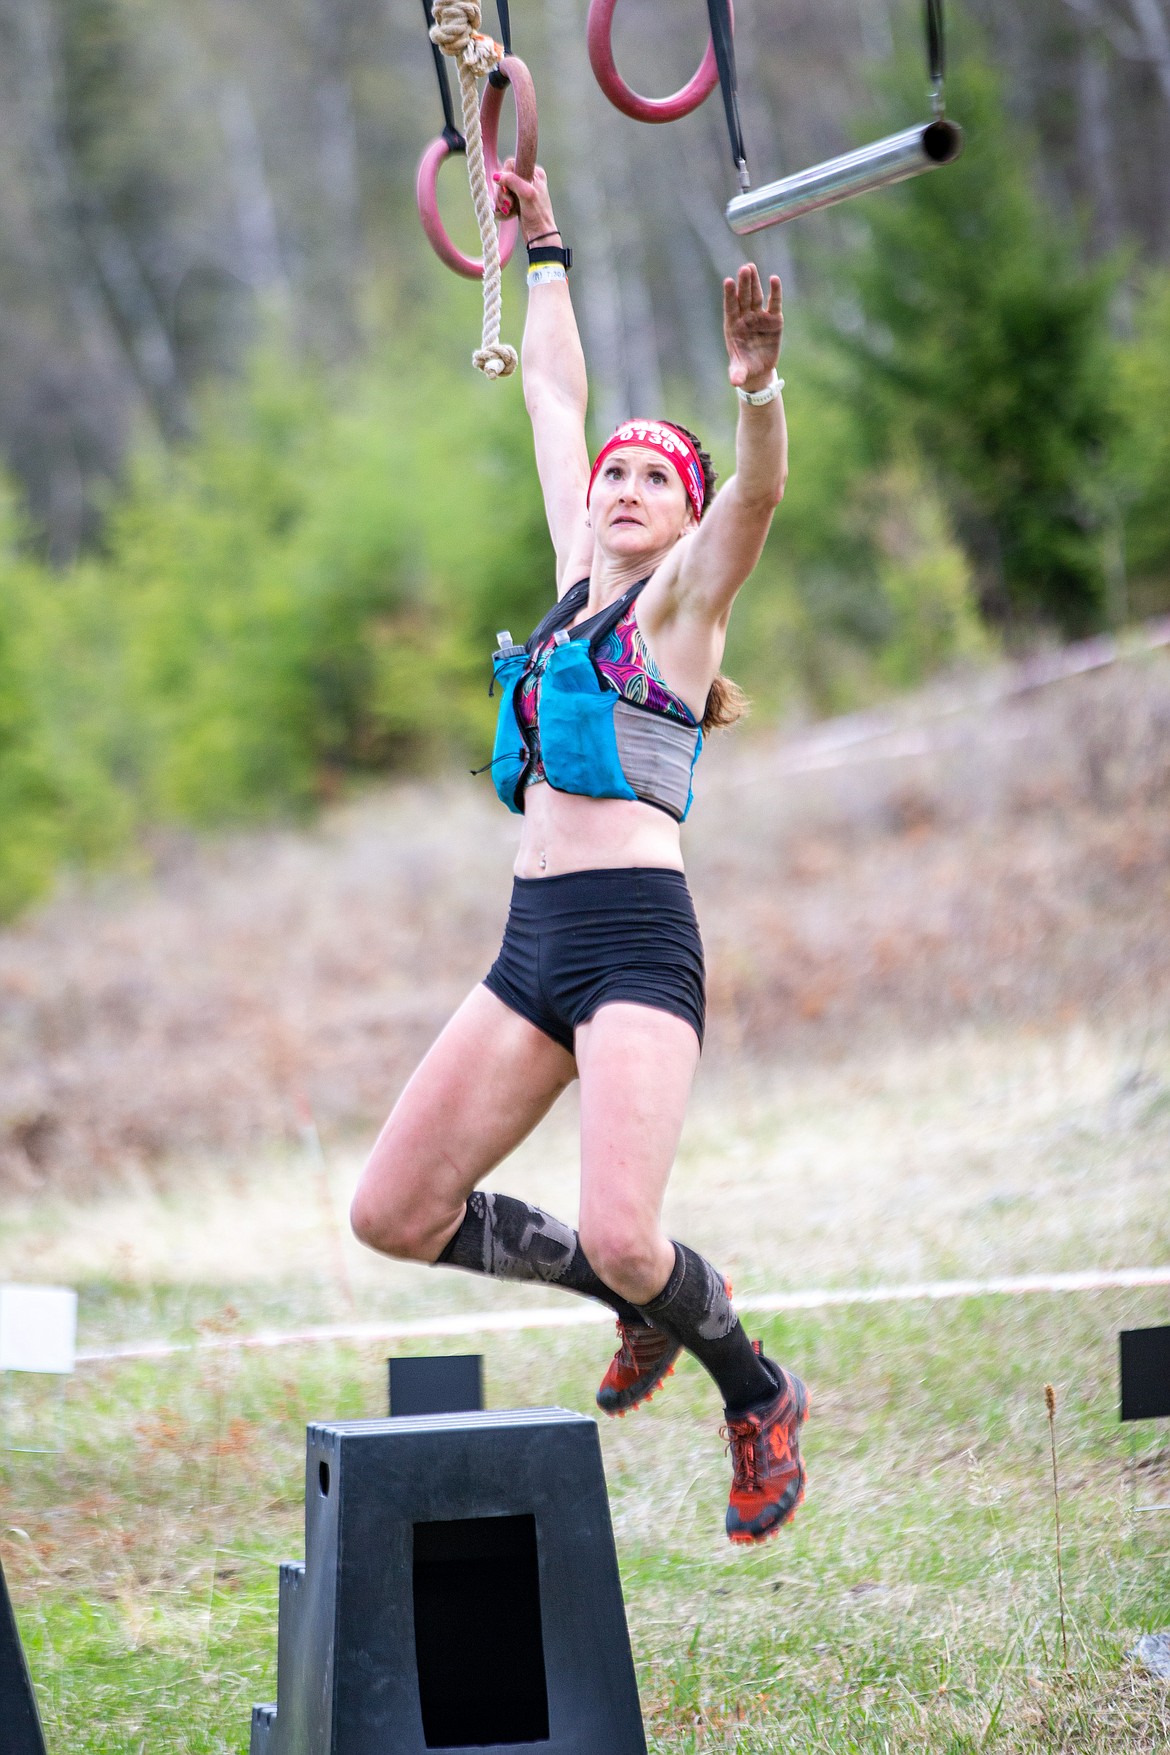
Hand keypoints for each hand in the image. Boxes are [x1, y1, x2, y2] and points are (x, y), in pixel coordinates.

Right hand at [494, 159, 557, 235]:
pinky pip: (501, 203)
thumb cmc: (538, 215)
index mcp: (534, 172)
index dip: (505, 177)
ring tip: (509, 212)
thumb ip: (512, 180)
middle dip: (502, 194)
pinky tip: (508, 216)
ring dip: (501, 204)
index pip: (510, 164)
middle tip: (509, 205)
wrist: (539, 237)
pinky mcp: (515, 203)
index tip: (508, 191)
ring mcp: (520, 192)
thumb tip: (496, 176)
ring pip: (500, 192)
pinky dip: (502, 211)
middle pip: (503, 179)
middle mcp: (527, 179)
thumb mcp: (526, 194)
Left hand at [723, 265, 782, 391]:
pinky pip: (774, 303)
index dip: (729, 295)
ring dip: (754, 282)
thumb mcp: (740, 372)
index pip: (730, 307)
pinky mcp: (773, 319)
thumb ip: (737, 374)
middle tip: (744, 268)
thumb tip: (735, 382)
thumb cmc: (745, 368)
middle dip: (744, 284)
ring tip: (751, 267)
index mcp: (733, 327)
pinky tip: (774, 279)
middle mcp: (745, 318)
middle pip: (744, 298)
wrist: (758, 370)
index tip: (728, 281)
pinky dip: (775, 292)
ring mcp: (759, 317)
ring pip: (756, 296)